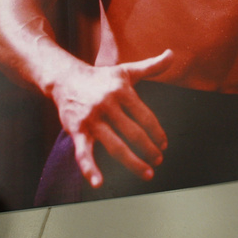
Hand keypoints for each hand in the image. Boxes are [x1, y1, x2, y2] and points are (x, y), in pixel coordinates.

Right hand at [51, 49, 173, 187]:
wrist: (65, 78)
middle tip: (159, 159)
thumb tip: (172, 54)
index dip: (157, 132)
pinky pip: (83, 152)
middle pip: (133, 132)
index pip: (145, 115)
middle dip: (149, 149)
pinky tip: (98, 183)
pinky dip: (89, 168)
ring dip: (133, 163)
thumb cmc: (100, 77)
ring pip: (114, 145)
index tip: (164, 144)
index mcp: (121, 90)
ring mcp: (91, 118)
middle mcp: (106, 104)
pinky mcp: (76, 130)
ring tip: (147, 173)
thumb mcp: (126, 70)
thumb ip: (151, 66)